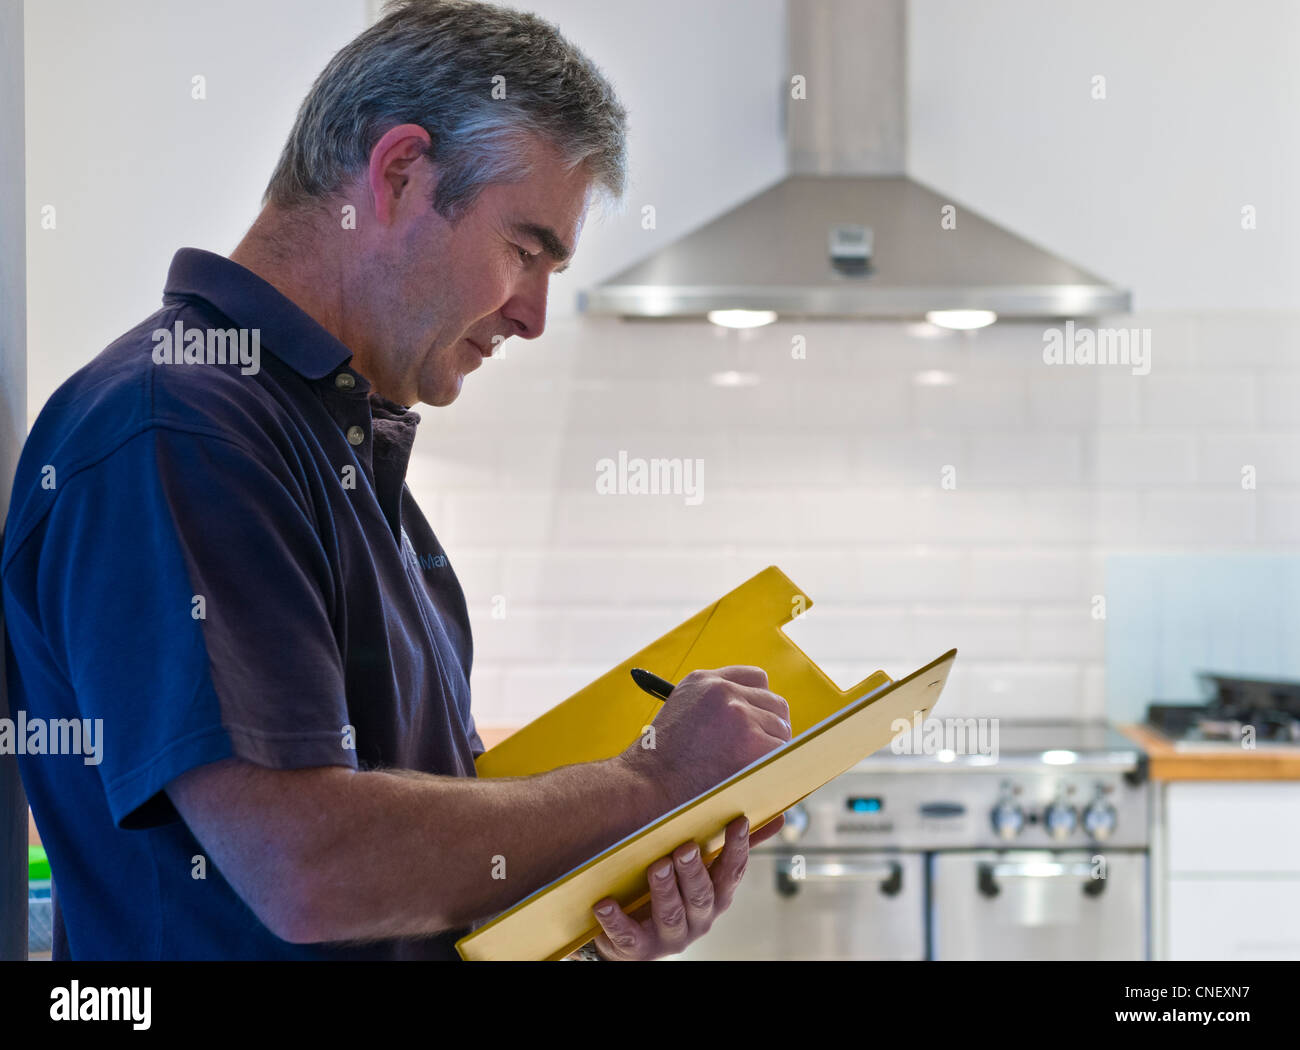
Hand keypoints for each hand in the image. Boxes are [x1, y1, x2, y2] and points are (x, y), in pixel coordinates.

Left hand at [586, 813, 785, 959]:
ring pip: (670, 914)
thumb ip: (733, 846)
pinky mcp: (637, 948)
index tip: (737, 821)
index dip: (737, 849)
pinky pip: (627, 935)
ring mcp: (669, 936)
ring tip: (656, 866)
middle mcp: (698, 919)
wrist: (635, 939)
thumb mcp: (705, 870)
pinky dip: (616, 920)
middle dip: (693, 871)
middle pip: (701, 895)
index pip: (731, 873)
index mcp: (716, 897)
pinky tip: (605, 903)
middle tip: (684, 847)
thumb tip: (778, 817)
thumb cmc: (674, 892)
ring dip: (664, 890)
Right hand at [621, 665, 791, 809]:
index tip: (759, 722)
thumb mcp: (681, 713)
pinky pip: (782, 749)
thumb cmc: (660, 762)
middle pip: (775, 703)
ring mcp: (738, 713)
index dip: (760, 703)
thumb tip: (747, 714)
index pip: (756, 679)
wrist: (647, 787)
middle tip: (761, 751)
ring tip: (751, 767)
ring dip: (772, 748)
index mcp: (704, 680)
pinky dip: (776, 764)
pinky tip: (757, 775)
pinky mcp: (751, 741)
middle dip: (771, 727)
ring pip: (781, 727)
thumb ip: (712, 705)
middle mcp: (723, 690)